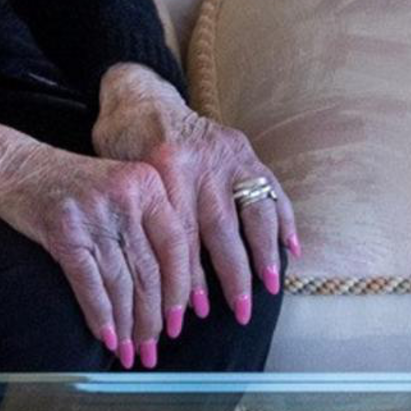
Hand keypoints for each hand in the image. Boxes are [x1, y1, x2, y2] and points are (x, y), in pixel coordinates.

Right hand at [0, 119, 196, 366]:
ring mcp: (94, 213)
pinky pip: (89, 285)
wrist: (17, 168)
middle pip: (149, 270)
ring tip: (130, 352)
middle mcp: (126, 195)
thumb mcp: (120, 191)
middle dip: (152, 319)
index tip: (181, 322)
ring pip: (121, 283)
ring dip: (127, 326)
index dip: (180, 290)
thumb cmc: (72, 184)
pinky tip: (106, 337)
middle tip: (153, 349)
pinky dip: (100, 316)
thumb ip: (148, 226)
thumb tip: (175, 291)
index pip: (176, 245)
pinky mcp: (64, 232)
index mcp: (148, 183)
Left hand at [93, 64, 298, 329]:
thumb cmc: (121, 145)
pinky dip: (284, 219)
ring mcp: (228, 153)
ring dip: (265, 253)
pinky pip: (271, 188)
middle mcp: (202, 160)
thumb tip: (155, 286)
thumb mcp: (119, 178)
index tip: (192, 312)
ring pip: (254, 210)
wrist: (140, 96)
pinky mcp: (244, 149)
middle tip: (240, 313)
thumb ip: (142, 220)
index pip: (183, 236)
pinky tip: (291, 250)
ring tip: (271, 287)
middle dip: (234, 276)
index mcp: (165, 168)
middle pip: (222, 229)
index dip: (189, 278)